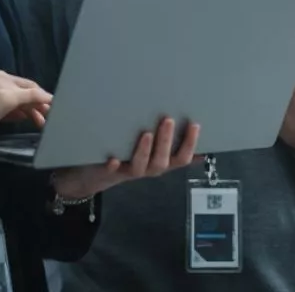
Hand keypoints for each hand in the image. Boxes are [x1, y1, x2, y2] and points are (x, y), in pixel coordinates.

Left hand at [0, 70, 52, 144]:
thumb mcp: (4, 101)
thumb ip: (28, 96)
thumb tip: (49, 97)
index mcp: (3, 78)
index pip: (31, 87)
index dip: (44, 98)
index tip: (57, 112)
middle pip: (25, 93)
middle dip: (38, 106)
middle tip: (49, 121)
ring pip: (18, 101)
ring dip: (30, 111)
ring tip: (39, 124)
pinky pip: (8, 108)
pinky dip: (18, 113)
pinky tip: (22, 120)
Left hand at [51, 118, 201, 198]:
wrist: (96, 175)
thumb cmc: (129, 156)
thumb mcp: (152, 151)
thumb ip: (171, 145)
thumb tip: (198, 139)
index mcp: (161, 163)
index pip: (181, 158)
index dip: (190, 144)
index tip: (194, 124)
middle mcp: (149, 169)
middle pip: (162, 161)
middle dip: (166, 141)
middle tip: (168, 120)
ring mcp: (129, 171)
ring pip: (141, 166)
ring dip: (145, 151)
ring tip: (146, 133)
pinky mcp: (109, 172)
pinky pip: (112, 171)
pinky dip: (113, 165)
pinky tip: (113, 159)